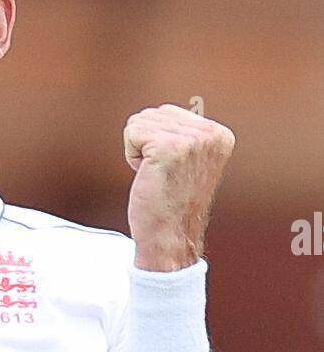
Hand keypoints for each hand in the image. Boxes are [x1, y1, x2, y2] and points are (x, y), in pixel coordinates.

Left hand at [123, 104, 234, 270]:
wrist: (170, 238)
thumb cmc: (171, 204)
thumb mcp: (189, 163)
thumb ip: (183, 135)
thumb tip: (161, 114)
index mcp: (219, 135)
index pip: (168, 112)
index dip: (158, 142)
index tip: (172, 171)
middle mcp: (210, 134)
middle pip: (153, 113)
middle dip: (147, 144)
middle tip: (162, 175)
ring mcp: (192, 140)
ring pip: (140, 122)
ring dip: (139, 151)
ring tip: (156, 176)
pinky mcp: (169, 148)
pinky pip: (132, 133)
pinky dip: (132, 156)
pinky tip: (148, 176)